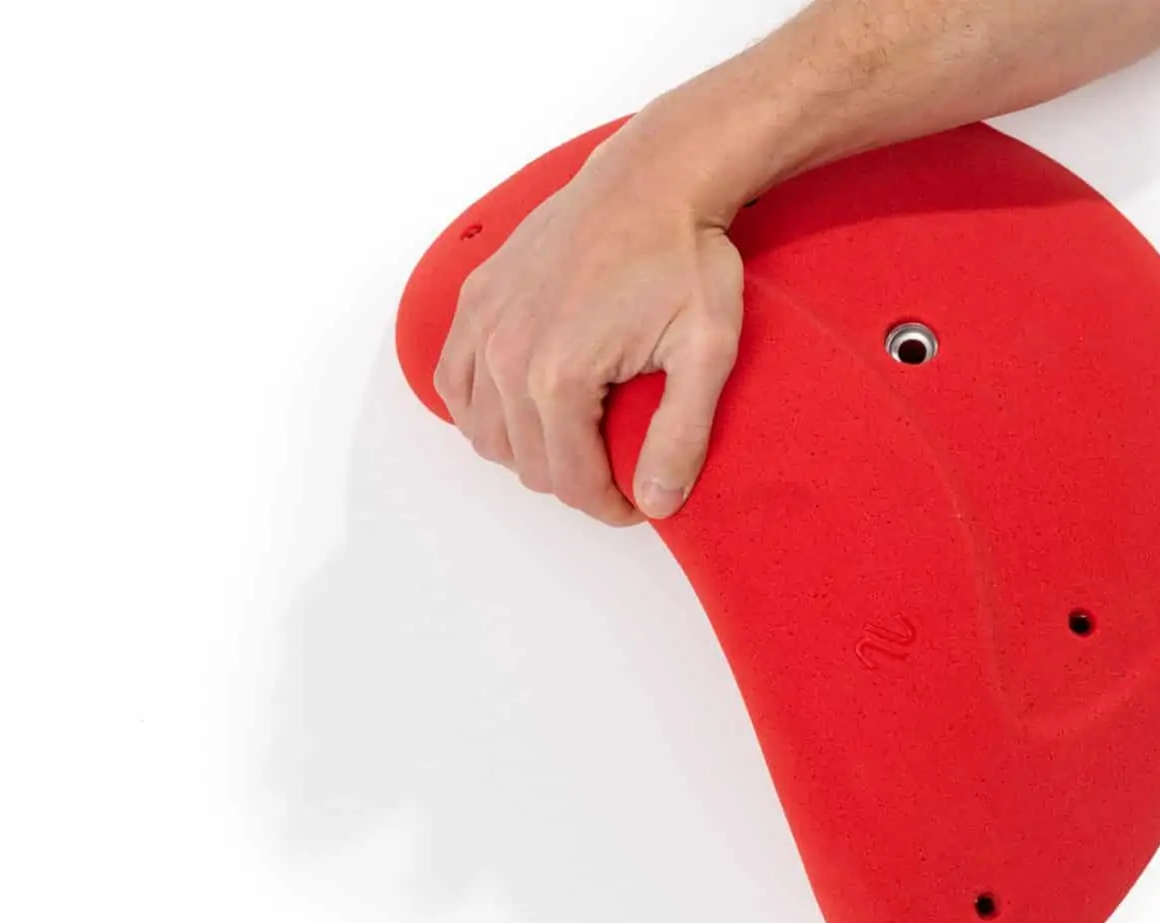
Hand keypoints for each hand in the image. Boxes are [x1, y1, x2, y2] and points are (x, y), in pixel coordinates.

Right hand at [431, 121, 745, 524]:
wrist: (654, 179)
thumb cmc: (685, 256)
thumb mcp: (707, 350)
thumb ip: (681, 434)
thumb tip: (657, 501)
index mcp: (559, 374)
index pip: (570, 480)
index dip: (608, 507)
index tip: (637, 504)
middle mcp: (506, 353)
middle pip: (526, 463)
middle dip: (573, 481)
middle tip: (616, 472)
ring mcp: (484, 322)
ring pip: (484, 432)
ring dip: (526, 450)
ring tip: (575, 443)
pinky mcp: (476, 297)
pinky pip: (452, 380)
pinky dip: (480, 408)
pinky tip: (521, 407)